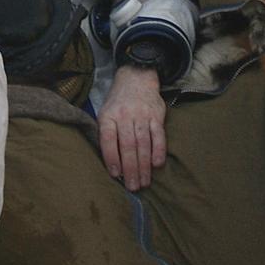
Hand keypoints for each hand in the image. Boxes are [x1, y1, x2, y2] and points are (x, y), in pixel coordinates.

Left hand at [98, 65, 166, 190]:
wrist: (136, 77)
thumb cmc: (118, 102)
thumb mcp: (105, 113)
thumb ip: (106, 134)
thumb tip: (110, 163)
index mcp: (109, 116)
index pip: (108, 139)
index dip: (112, 158)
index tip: (115, 175)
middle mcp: (125, 115)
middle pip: (128, 145)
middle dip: (131, 169)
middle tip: (133, 187)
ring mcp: (142, 114)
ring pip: (143, 143)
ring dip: (144, 165)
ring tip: (144, 182)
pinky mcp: (157, 115)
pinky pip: (158, 135)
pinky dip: (158, 150)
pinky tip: (157, 164)